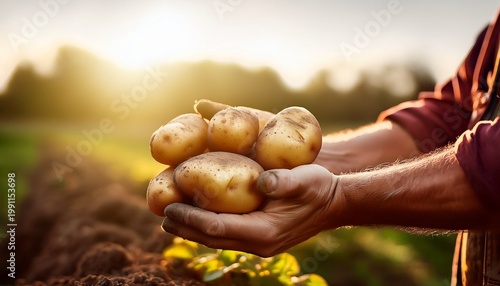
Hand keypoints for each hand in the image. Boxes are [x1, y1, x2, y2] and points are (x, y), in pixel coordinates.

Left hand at [162, 164, 338, 256]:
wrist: (335, 203)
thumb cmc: (319, 188)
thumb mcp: (304, 180)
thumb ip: (283, 181)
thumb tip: (262, 180)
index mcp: (264, 232)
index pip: (217, 228)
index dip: (190, 219)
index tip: (169, 209)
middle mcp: (258, 243)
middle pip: (212, 238)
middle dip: (185, 228)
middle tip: (161, 215)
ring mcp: (260, 242)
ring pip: (218, 238)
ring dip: (193, 229)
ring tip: (172, 218)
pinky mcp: (261, 236)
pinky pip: (227, 233)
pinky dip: (209, 225)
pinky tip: (199, 215)